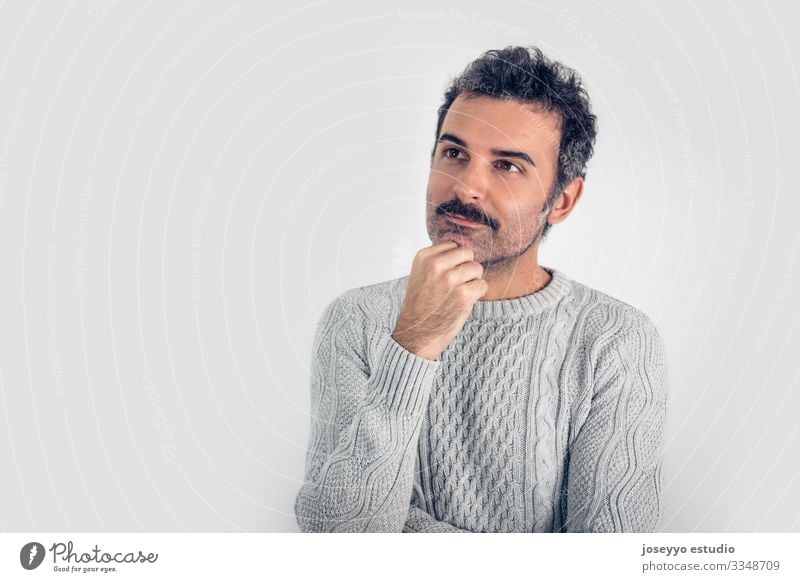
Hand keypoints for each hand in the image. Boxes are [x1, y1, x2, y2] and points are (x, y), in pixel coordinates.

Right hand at [392, 241, 487, 360]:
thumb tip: (465, 247)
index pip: (453, 245)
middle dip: (466, 268)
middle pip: (468, 253)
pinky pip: (482, 285)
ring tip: (458, 294)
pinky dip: (477, 295)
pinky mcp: (463, 295)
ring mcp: (450, 279)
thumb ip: (438, 259)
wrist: (417, 334)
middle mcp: (436, 265)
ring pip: (477, 268)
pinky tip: (463, 303)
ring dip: (472, 281)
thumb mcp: (421, 274)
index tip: (446, 275)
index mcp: (424, 257)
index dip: (455, 261)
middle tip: (455, 285)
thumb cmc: (422, 305)